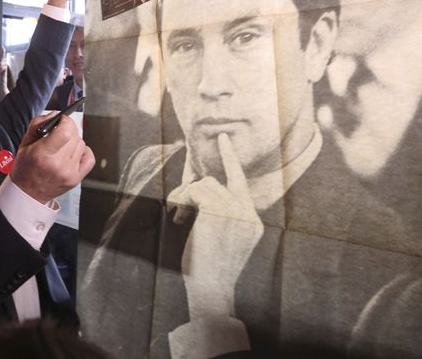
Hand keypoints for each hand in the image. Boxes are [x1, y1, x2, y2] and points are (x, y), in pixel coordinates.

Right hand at [9, 113, 94, 203]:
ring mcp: (69, 173)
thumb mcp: (24, 143)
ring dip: (73, 141)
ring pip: (81, 144)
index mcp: (42, 154)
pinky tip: (73, 153)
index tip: (61, 120)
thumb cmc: (25, 167)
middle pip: (74, 136)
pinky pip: (89, 157)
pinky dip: (83, 151)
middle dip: (69, 129)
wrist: (27, 193)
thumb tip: (56, 114)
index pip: (65, 131)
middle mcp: (57, 164)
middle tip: (60, 131)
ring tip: (62, 146)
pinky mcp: (76, 179)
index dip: (65, 121)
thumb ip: (38, 123)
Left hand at [167, 133, 263, 318]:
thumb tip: (196, 186)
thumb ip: (216, 212)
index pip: (240, 183)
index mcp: (253, 222)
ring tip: (177, 217)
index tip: (222, 139)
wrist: (211, 290)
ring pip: (205, 185)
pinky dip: (182, 200)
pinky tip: (179, 218)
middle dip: (192, 192)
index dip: (230, 159)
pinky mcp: (221, 212)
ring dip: (184, 198)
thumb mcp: (217, 237)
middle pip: (217, 183)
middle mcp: (249, 215)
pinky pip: (196, 191)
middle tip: (176, 206)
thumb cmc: (208, 268)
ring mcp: (238, 212)